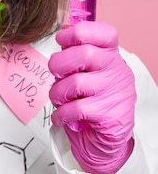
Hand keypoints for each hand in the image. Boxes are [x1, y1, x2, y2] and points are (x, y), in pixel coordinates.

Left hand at [48, 21, 135, 173]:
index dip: (78, 32)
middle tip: (55, 74)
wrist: (103, 141)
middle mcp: (117, 71)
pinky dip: (61, 114)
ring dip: (58, 93)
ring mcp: (115, 93)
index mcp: (111, 56)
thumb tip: (60, 37)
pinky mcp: (110, 116)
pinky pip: (75, 109)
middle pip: (85, 54)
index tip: (62, 40)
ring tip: (60, 100)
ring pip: (75, 83)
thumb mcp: (86, 73)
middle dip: (59, 63)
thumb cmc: (91, 102)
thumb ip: (75, 56)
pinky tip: (62, 117)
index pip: (105, 33)